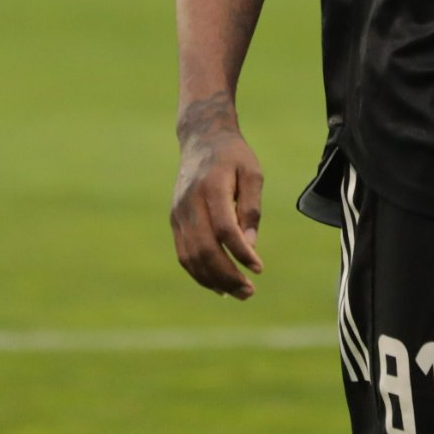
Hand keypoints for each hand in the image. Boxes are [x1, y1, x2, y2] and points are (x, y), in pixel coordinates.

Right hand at [170, 128, 264, 298]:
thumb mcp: (252, 173)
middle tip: (249, 292)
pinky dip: (199, 273)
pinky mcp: (175, 220)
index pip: (224, 228)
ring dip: (213, 280)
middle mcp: (190, 203)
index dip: (241, 253)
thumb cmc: (234, 157)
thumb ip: (251, 208)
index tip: (259, 269)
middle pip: (204, 248)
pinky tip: (218, 286)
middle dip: (226, 275)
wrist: (201, 139)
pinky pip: (184, 253)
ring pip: (190, 256)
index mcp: (211, 188)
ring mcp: (178, 213)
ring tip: (237, 294)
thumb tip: (251, 246)